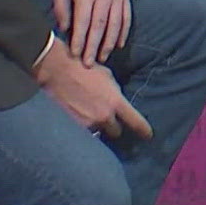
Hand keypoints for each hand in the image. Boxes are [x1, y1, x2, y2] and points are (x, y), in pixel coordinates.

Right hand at [36, 45, 151, 139]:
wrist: (57, 71)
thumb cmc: (83, 68)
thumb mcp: (107, 77)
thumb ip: (114, 92)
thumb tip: (116, 101)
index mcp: (116, 102)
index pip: (136, 122)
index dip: (144, 131)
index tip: (148, 136)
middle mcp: (104, 116)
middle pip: (116, 132)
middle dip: (113, 126)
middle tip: (106, 117)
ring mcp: (87, 124)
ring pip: (98, 133)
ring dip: (96, 126)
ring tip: (89, 114)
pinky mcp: (73, 127)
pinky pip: (83, 133)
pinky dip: (82, 127)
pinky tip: (78, 116)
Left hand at [53, 0, 130, 66]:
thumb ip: (61, 6)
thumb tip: (65, 28)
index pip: (83, 22)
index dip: (79, 40)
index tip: (75, 54)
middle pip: (100, 26)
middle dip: (94, 47)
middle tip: (89, 63)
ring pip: (115, 24)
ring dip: (110, 43)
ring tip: (103, 57)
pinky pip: (126, 16)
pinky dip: (123, 31)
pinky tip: (119, 43)